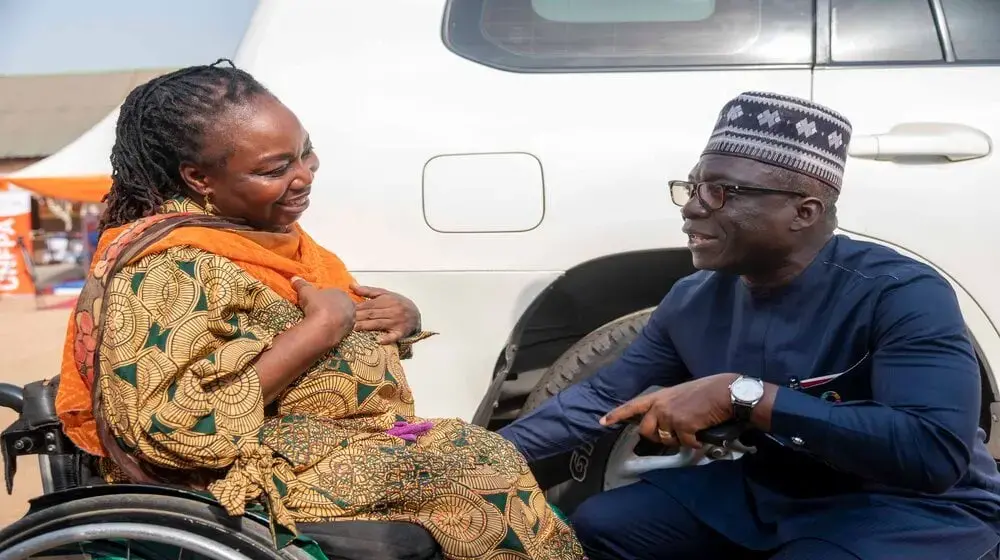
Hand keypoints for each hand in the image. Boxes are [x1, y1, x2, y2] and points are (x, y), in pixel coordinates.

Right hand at [292, 277, 355, 343]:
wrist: (324, 327)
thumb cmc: (317, 306)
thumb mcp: (306, 292)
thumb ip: (301, 284)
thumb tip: (294, 278)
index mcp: (341, 293)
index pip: (335, 293)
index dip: (325, 298)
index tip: (317, 302)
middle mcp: (350, 305)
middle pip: (341, 305)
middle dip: (333, 308)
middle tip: (321, 312)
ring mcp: (351, 318)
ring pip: (344, 317)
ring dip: (336, 318)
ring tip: (324, 322)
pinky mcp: (350, 331)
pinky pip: (343, 328)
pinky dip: (337, 328)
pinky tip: (328, 330)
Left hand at [351, 283, 420, 343]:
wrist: (416, 315)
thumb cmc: (398, 304)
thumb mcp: (385, 294)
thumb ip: (368, 291)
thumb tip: (351, 286)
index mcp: (387, 300)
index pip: (369, 304)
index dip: (357, 308)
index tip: (345, 311)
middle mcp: (392, 310)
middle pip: (372, 314)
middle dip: (358, 317)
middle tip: (345, 320)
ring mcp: (396, 322)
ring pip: (379, 324)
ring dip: (366, 326)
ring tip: (354, 328)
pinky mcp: (401, 332)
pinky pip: (394, 336)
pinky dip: (387, 338)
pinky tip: (379, 340)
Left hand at [599, 373, 738, 448]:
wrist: (725, 392)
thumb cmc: (709, 391)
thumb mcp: (682, 393)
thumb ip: (669, 406)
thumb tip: (668, 422)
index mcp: (659, 396)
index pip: (632, 406)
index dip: (616, 414)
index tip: (602, 421)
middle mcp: (660, 405)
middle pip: (646, 431)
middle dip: (658, 438)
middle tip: (674, 435)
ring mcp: (670, 415)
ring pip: (666, 440)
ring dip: (679, 440)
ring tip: (693, 429)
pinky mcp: (682, 425)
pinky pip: (684, 443)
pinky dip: (694, 442)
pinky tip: (702, 433)